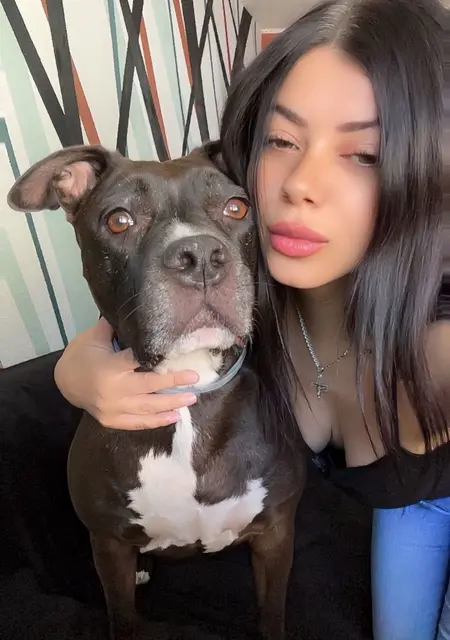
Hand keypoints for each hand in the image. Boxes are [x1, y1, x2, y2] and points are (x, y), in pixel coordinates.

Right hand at [54, 317, 198, 429]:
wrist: (63, 383)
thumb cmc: (81, 356)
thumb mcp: (93, 338)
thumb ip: (114, 327)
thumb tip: (135, 310)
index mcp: (110, 367)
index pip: (139, 361)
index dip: (160, 359)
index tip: (180, 355)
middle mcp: (113, 390)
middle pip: (149, 386)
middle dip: (174, 382)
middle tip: (195, 378)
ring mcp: (112, 409)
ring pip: (147, 408)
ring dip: (171, 404)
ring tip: (191, 398)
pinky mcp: (112, 421)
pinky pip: (138, 423)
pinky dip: (157, 421)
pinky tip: (174, 416)